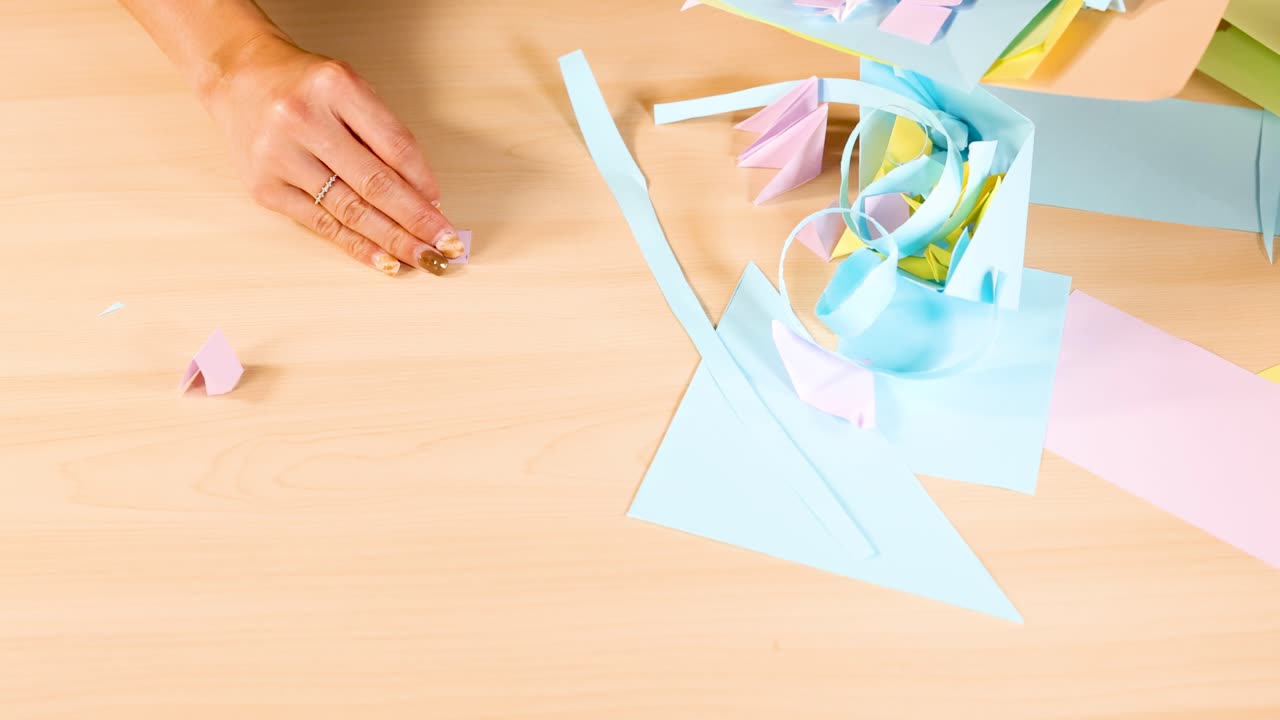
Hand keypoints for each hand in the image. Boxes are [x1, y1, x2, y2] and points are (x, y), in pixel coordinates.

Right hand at [203, 35, 461, 275]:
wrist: (236, 76)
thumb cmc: (303, 86)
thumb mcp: (349, 90)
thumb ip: (383, 134)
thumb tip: (422, 194)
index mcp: (335, 86)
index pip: (394, 144)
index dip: (424, 182)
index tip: (443, 208)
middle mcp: (303, 119)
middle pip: (374, 183)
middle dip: (416, 221)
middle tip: (445, 246)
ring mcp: (279, 155)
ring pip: (349, 209)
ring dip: (392, 240)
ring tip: (421, 258)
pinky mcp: (263, 186)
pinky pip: (320, 224)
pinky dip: (356, 245)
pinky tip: (382, 259)